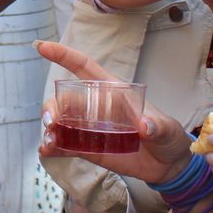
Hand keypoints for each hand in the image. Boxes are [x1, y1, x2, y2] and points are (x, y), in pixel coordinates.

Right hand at [34, 39, 190, 185]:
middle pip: (66, 100)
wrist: (170, 165)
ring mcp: (92, 129)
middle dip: (52, 106)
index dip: (64, 56)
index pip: (84, 68)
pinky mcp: (91, 150)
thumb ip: (157, 126)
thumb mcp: (167, 128)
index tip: (42, 47)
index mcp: (113, 92)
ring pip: (62, 123)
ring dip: (51, 129)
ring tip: (49, 141)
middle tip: (51, 122)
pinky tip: (46, 152)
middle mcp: (97, 108)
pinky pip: (67, 146)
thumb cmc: (168, 136)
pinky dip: (54, 148)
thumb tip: (145, 126)